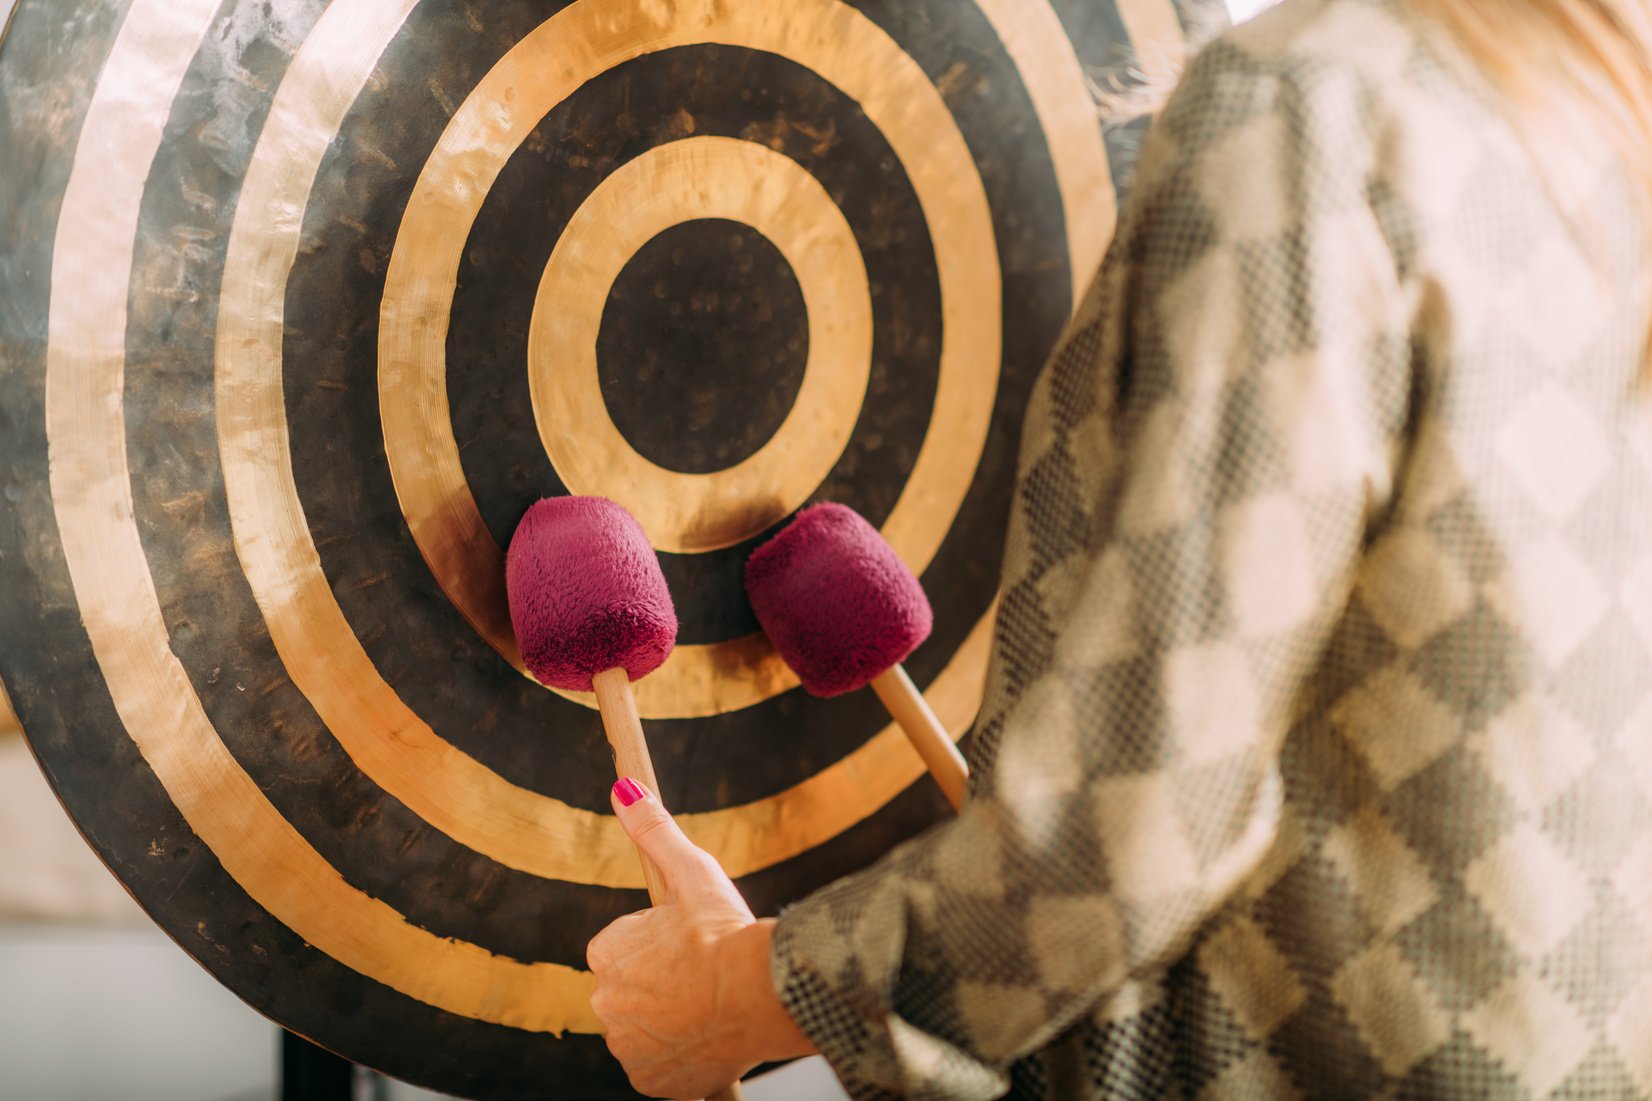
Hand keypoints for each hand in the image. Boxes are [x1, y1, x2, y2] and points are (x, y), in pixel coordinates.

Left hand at [588, 778, 815, 1098]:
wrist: (761, 994)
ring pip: (649, 1029)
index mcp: (606, 953)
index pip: (625, 948)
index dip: (662, 943)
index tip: (692, 943)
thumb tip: (623, 788)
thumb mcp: (691, 870)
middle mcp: (605, 1004)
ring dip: (673, 1020)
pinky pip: (661, 1068)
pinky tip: (708, 1036)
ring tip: (711, 1004)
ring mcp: (628, 1047)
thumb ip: (653, 830)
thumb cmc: (725, 932)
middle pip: (635, 990)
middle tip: (705, 974)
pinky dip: (682, 1057)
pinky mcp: (651, 1082)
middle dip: (665, 984)